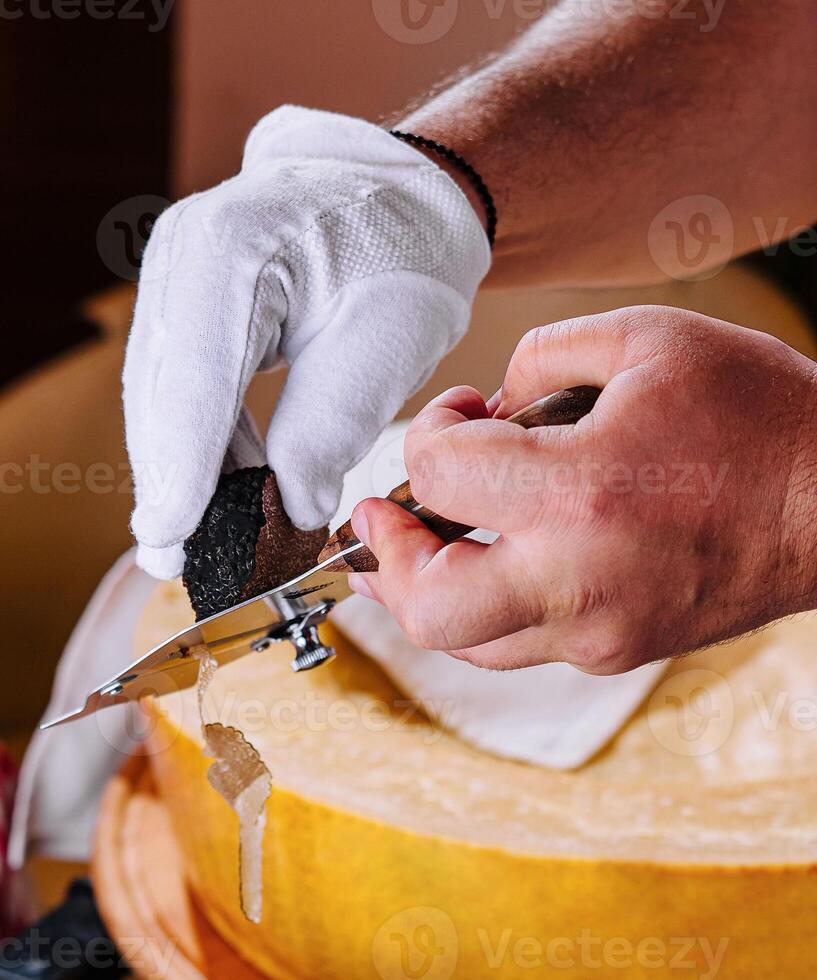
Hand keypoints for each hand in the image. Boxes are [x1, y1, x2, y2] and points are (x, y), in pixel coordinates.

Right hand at [123, 106, 489, 577]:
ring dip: (186, 467)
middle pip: (164, 392)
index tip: (171, 546)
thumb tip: (285, 514)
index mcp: (232, 248)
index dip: (180, 473)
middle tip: (184, 562)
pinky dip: (203, 437)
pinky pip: (184, 379)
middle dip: (173, 483)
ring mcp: (179, 270)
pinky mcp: (189, 295)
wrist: (405, 203)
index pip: (194, 382)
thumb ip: (324, 434)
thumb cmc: (406, 258)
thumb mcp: (381, 349)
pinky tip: (225, 484)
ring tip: (211, 535)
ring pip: (165, 392)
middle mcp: (185, 251)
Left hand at [348, 306, 816, 672]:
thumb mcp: (650, 341)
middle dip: (386, 558)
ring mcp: (601, 632)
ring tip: (418, 542)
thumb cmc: (761, 414)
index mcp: (581, 492)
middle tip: (378, 518)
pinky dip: (486, 604)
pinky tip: (492, 558)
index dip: (425, 435)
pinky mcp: (620, 650)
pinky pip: (521, 642)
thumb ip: (543, 355)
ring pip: (468, 642)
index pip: (440, 476)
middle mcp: (580, 582)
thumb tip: (490, 407)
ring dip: (426, 590)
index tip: (456, 415)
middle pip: (429, 609)